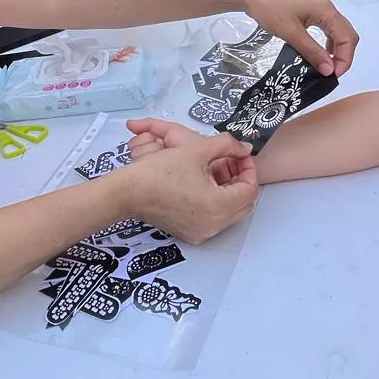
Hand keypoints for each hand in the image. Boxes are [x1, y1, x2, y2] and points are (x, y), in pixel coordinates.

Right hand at [115, 130, 257, 243]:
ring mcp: (202, 232)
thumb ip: (227, 145)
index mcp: (219, 206)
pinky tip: (200, 184)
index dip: (248, 168)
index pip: (250, 188)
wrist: (128, 191)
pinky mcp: (190, 233)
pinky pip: (214, 218)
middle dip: (240, 179)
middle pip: (243, 202)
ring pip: (229, 211)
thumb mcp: (197, 149)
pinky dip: (214, 202)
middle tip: (229, 162)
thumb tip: (243, 148)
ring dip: (227, 190)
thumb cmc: (158, 172)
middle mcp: (213, 225)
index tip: (239, 155)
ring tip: (212, 170)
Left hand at [235, 0, 356, 76]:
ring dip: (337, 50)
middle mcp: (327, 9)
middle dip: (343, 55)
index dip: (344, 59)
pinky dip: (328, 43)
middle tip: (331, 73)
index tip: (332, 76)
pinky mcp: (310, 12)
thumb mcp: (290, 33)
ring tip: (325, 67)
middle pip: (347, 34)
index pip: (347, 38)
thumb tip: (329, 71)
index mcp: (326, 11)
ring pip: (338, 32)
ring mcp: (319, 9)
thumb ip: (312, 51)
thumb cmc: (270, 8)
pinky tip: (319, 54)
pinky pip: (327, 29)